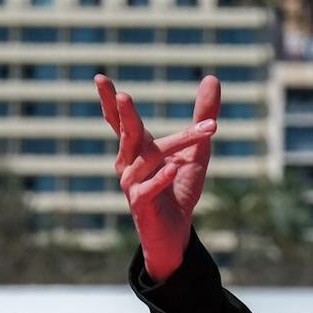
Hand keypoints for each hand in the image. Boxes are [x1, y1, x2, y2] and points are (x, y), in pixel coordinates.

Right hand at [98, 73, 218, 280]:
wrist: (176, 234)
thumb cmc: (179, 188)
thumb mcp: (195, 150)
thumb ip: (201, 115)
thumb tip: (212, 78)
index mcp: (136, 150)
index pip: (119, 122)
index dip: (108, 102)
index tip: (100, 78)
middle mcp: (128, 164)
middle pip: (129, 135)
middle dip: (126, 116)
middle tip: (124, 96)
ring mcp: (131, 185)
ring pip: (150, 159)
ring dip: (177, 144)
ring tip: (203, 129)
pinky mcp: (141, 205)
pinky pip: (148, 189)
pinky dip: (161, 178)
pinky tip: (173, 169)